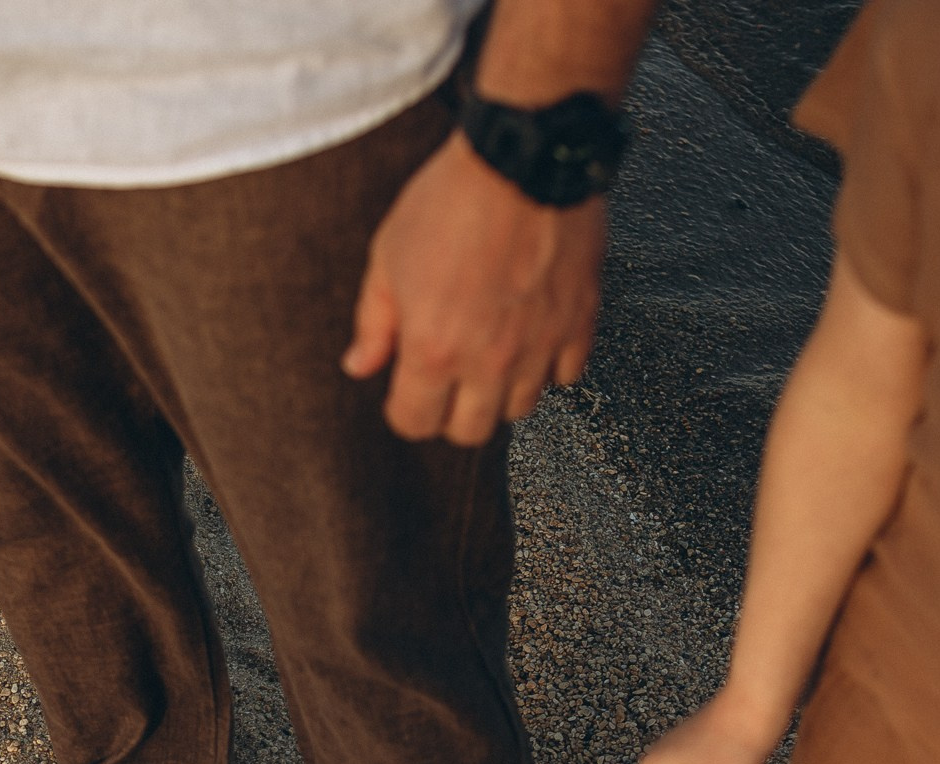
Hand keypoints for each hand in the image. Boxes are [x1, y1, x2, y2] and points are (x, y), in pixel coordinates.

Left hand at [344, 134, 606, 444]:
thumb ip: (373, 322)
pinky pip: (567, 374)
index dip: (406, 409)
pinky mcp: (580, 321)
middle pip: (469, 430)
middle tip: (447, 376)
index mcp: (433, 349)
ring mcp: (540, 344)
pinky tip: (531, 336)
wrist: (524, 157)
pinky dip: (549, 365)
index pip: (415, 423)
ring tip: (488, 352)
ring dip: (500, 391)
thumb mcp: (388, 257)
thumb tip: (359, 365)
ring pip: (520, 408)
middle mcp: (490, 359)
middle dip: (452, 410)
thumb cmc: (453, 199)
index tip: (407, 389)